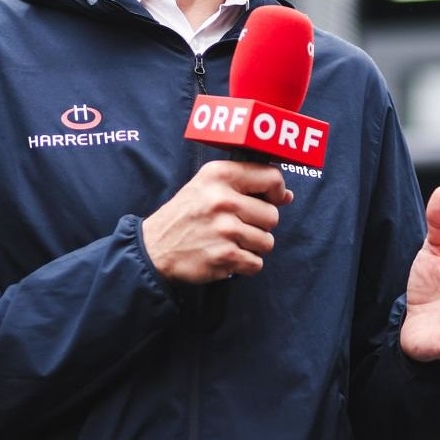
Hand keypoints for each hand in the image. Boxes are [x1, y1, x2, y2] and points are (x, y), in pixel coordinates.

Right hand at [140, 160, 293, 282]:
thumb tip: (286, 196)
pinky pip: (256, 263)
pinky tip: (226, 256)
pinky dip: (244, 265)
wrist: (153, 248)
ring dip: (252, 246)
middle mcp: (223, 199)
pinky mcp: (224, 256)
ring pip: (267, 242)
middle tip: (237, 227)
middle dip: (260, 225)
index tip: (270, 200)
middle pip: (273, 216)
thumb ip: (247, 185)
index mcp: (220, 175)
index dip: (277, 191)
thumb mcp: (208, 186)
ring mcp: (224, 229)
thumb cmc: (186, 214)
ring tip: (230, 242)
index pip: (271, 178)